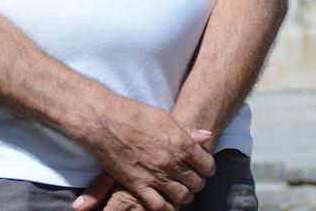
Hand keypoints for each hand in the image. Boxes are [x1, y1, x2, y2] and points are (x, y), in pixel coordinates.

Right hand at [69, 97, 213, 210]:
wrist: (107, 122)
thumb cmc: (136, 115)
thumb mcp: (166, 118)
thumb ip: (187, 131)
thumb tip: (207, 136)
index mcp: (182, 143)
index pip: (207, 164)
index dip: (208, 169)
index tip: (204, 169)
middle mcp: (172, 162)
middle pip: (196, 183)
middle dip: (197, 183)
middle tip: (192, 181)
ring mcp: (155, 175)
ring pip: (181, 196)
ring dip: (185, 196)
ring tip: (181, 192)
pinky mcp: (138, 185)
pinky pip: (159, 205)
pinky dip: (166, 207)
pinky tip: (166, 203)